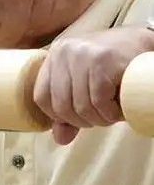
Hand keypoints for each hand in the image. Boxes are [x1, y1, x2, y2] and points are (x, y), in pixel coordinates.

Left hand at [33, 26, 153, 144]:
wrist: (144, 45)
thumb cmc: (113, 65)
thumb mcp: (85, 83)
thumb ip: (69, 109)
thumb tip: (59, 139)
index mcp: (55, 56)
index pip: (40, 96)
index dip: (57, 116)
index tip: (76, 118)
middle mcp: (64, 52)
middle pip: (60, 106)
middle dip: (83, 121)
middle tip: (101, 116)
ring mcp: (82, 55)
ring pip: (81, 107)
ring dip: (100, 119)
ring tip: (112, 111)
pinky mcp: (102, 61)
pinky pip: (99, 102)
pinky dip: (111, 114)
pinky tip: (119, 108)